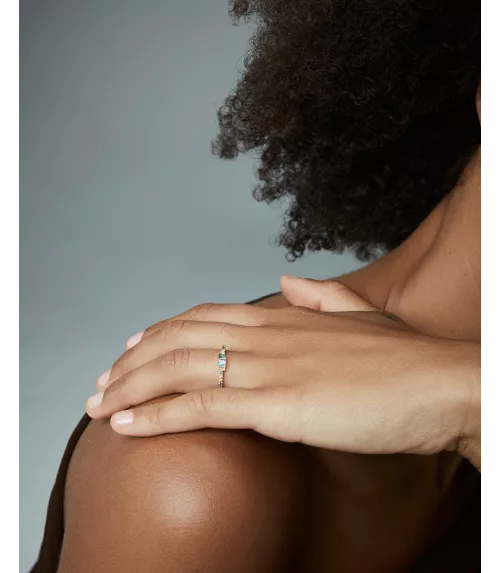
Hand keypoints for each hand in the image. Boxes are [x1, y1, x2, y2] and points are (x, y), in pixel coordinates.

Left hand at [85, 277, 478, 459]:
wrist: (441, 383)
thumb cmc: (405, 360)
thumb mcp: (363, 316)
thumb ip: (323, 295)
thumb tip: (290, 281)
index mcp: (285, 316)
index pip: (205, 316)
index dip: (162, 330)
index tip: (134, 345)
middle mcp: (268, 334)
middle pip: (180, 339)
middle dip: (133, 360)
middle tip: (104, 380)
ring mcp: (269, 368)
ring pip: (179, 369)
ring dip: (131, 387)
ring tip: (99, 405)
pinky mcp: (277, 405)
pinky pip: (201, 408)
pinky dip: (157, 416)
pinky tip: (128, 426)